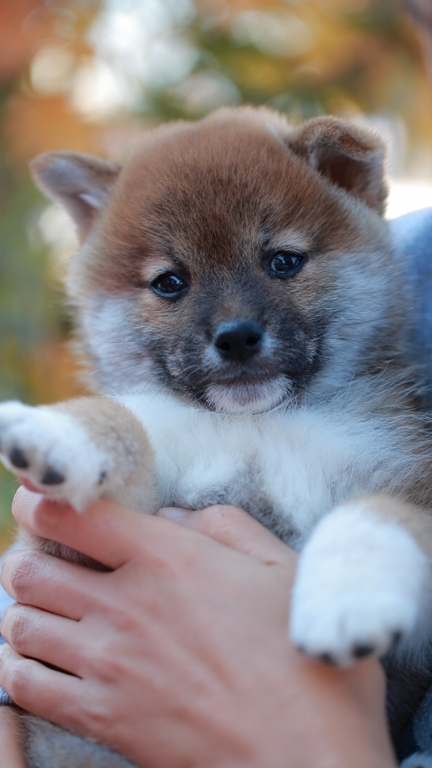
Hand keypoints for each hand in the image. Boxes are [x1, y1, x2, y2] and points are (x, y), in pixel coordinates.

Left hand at [0, 488, 395, 767]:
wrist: (307, 760)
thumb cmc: (306, 661)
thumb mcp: (285, 570)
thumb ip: (227, 526)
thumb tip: (174, 515)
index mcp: (168, 558)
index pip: (73, 515)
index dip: (39, 500)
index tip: (36, 501)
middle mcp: (126, 605)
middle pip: (29, 569)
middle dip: (24, 559)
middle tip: (41, 562)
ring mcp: (108, 665)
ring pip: (21, 623)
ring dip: (23, 611)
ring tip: (41, 611)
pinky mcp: (103, 719)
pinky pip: (25, 686)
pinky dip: (18, 668)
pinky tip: (37, 662)